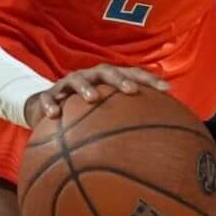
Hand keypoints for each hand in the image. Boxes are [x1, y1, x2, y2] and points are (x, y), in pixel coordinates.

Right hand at [26, 64, 171, 124]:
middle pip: (107, 72)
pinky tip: (54, 115)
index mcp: (108, 79)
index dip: (149, 80)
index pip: (132, 74)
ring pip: (77, 80)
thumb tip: (159, 142)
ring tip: (92, 98)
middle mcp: (90, 77)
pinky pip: (48, 98)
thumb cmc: (85, 111)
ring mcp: (68, 84)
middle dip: (120, 80)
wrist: (48, 107)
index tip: (167, 89)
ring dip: (85, 87)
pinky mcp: (49, 95)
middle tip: (131, 91)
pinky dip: (50, 105)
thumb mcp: (107, 112)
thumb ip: (128, 119)